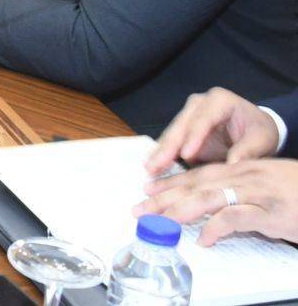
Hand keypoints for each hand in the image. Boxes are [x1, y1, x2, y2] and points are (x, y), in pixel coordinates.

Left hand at [135, 159, 297, 245]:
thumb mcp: (265, 187)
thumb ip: (240, 193)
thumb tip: (215, 210)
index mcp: (242, 169)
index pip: (198, 174)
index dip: (171, 182)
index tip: (147, 190)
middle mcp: (244, 176)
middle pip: (196, 185)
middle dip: (164, 197)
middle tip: (139, 210)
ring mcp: (257, 193)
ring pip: (209, 197)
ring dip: (179, 210)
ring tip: (159, 222)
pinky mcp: (271, 212)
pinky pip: (236, 218)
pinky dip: (216, 228)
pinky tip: (204, 240)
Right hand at [145, 87, 281, 173]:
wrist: (255, 128)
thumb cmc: (259, 131)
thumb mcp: (261, 140)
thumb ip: (248, 150)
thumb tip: (233, 165)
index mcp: (220, 100)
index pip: (204, 119)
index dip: (194, 137)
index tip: (187, 156)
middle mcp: (199, 103)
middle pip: (181, 125)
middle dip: (168, 146)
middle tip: (156, 164)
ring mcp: (188, 114)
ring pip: (172, 133)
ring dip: (161, 152)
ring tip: (150, 168)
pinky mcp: (183, 128)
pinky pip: (172, 142)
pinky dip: (163, 155)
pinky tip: (153, 166)